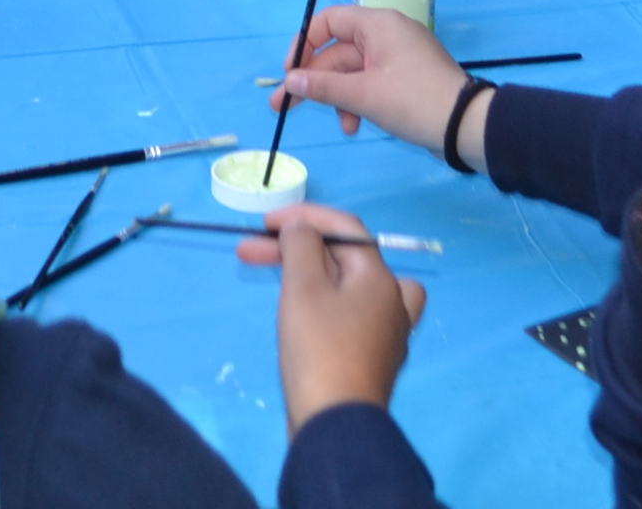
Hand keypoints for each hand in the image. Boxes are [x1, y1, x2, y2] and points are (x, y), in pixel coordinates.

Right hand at [238, 202, 424, 428]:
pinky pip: (351, 315)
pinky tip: (308, 315)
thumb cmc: (320, 350)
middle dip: (296, 250)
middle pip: (345, 258)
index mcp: (381, 279)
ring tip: (283, 278)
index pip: (347, 229)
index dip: (305, 217)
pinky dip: (326, 304)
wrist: (336, 425)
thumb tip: (302, 229)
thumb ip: (302, 247)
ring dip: (313, 274)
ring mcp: (386, 334)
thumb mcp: (304, 288)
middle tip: (249, 252)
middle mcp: (392, 302)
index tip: (264, 223)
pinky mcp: (372, 360)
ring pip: (351, 286)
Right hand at [275, 3, 474, 158]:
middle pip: (338, 51)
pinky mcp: (405, 78)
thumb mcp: (363, 95)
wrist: (466, 125)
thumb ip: (322, 86)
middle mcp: (386, 34)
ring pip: (353, 72)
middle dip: (314, 81)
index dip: (304, 44)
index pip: (329, 21)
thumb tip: (288, 80)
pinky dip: (359, 102)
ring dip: (339, 98)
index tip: (289, 72)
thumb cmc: (413, 100)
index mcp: (378, 25)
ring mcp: (397, 57)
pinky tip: (356, 127)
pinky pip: (370, 83)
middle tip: (284, 106)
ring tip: (340, 127)